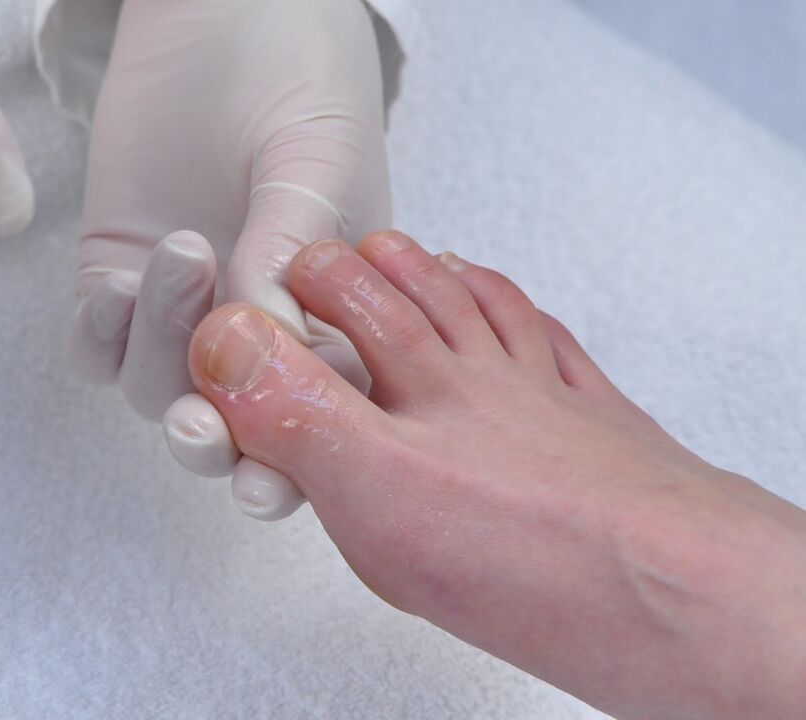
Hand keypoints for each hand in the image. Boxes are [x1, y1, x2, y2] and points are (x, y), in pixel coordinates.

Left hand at [73, 0, 388, 517]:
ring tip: (183, 251)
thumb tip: (266, 339)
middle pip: (230, 429)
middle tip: (200, 425)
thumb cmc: (299, 77)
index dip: (295, 460)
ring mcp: (180, 307)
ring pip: (158, 390)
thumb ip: (290, 251)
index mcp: (329, 320)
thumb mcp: (316, 163)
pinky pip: (94, 346)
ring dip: (161, 346)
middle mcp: (253, 327)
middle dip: (213, 443)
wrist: (224, 9)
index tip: (268, 476)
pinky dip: (101, 331)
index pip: (318, 416)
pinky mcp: (115, 272)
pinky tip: (120, 278)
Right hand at [187, 231, 805, 718]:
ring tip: (414, 257)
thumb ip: (293, 408)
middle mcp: (480, 377)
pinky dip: (526, 318)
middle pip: (414, 298)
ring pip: (483, 312)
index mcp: (421, 384)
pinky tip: (521, 317)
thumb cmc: (524, 545)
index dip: (301, 284)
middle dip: (361, 270)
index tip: (269, 276)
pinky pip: (556, 349)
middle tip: (329, 257)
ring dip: (439, 277)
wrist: (668, 586)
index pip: (347, 307)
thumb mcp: (370, 485)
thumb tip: (223, 340)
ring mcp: (541, 397)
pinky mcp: (594, 427)